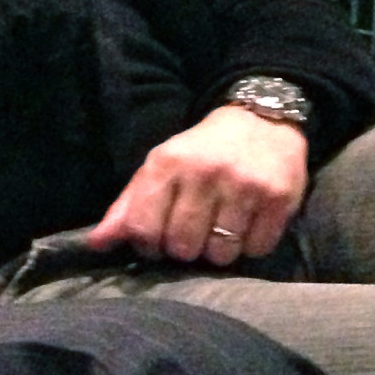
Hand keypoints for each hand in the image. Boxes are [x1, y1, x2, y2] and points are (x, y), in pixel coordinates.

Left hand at [85, 104, 308, 266]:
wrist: (261, 119)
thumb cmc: (201, 151)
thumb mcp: (159, 167)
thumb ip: (127, 206)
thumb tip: (96, 244)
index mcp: (167, 163)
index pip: (142, 228)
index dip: (147, 245)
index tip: (156, 240)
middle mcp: (205, 173)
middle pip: (182, 247)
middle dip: (184, 249)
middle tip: (192, 233)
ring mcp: (244, 186)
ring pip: (220, 254)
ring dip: (218, 251)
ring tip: (220, 228)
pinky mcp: (279, 199)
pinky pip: (256, 250)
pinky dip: (249, 246)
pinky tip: (246, 224)